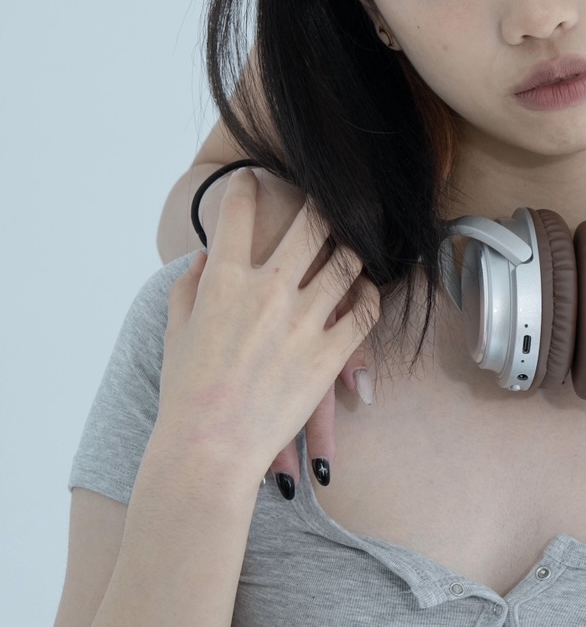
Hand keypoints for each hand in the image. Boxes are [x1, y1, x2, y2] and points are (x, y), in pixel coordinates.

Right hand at [158, 169, 379, 487]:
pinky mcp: (330, 354)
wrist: (208, 447)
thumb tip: (206, 257)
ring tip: (352, 244)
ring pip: (346, 263)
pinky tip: (364, 292)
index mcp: (224, 283)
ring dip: (350, 249)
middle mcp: (267, 292)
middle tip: (326, 200)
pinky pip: (365, 310)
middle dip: (320, 205)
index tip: (251, 178)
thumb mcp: (176, 331)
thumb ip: (190, 286)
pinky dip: (369, 295)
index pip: (237, 214)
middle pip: (308, 226)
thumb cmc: (186, 391)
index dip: (244, 188)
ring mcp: (302, 321)